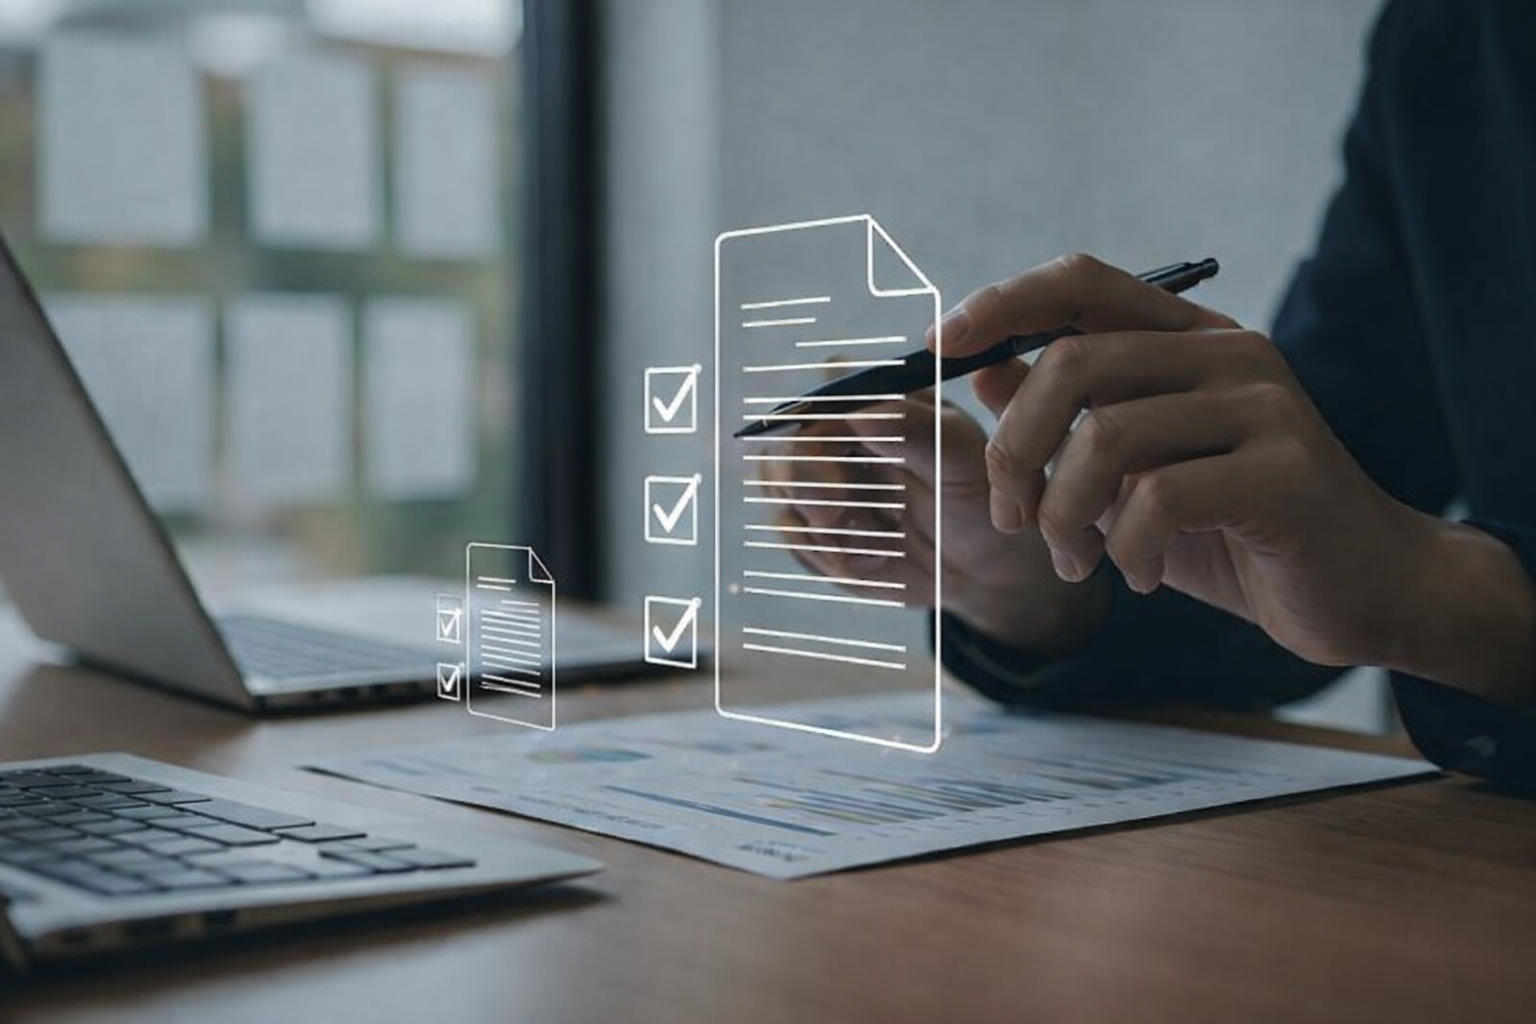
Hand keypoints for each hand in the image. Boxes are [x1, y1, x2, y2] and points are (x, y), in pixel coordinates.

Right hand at [754, 390, 1104, 653]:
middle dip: (803, 475)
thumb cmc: (982, 498)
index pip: (825, 390)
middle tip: (835, 512)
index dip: (820, 413)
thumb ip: (914, 430)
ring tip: (871, 544)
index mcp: (878, 400)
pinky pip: (794, 536)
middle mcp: (840, 435)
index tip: (841, 442)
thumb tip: (858, 412)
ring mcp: (821, 482)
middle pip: (785, 436)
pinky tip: (876, 562)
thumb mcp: (962, 459)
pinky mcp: (816, 529)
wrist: (988, 568)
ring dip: (816, 521)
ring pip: (777, 486)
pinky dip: (828, 553)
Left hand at [935, 252, 1434, 668]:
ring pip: (1107, 436)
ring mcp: (1263, 407)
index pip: (1081, 282)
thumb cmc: (1240, 531)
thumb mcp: (1140, 472)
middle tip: (1012, 516)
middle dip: (1016, 449)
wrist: (1367, 589)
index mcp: (1190, 340)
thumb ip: (1074, 418)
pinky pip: (1158, 499)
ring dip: (1064, 515)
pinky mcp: (1285, 473)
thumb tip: (983, 367)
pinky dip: (1124, 548)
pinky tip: (1138, 575)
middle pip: (1074, 362)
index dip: (1001, 304)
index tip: (937, 351)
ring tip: (1078, 562)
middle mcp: (1229, 354)